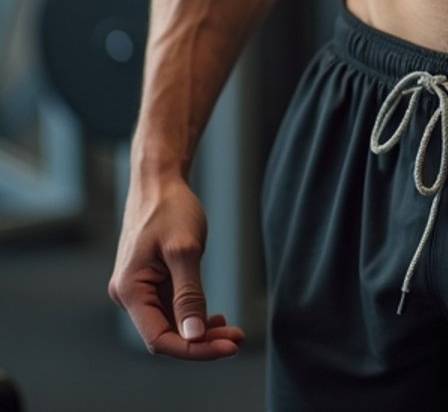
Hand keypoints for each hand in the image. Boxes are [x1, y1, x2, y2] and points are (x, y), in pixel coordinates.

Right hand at [108, 176, 244, 359]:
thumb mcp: (184, 250)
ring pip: (170, 322)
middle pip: (166, 333)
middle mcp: (129, 294)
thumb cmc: (169, 208)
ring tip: (231, 327)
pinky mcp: (150, 280)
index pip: (159, 339)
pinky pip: (170, 307)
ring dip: (199, 329)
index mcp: (130, 290)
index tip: (227, 346)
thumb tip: (194, 335)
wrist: (159, 180)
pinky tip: (214, 316)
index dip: (193, 348)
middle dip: (201, 340)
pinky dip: (192, 314)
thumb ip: (188, 295)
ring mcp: (139, 288)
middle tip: (236, 338)